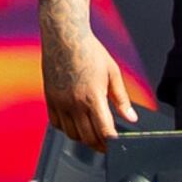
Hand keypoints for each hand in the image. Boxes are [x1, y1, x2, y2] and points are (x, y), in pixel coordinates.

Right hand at [43, 28, 141, 151]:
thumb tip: (131, 117)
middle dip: (100, 145)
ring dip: (83, 138)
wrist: (64, 36)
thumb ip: (122, 99)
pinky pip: (56, 123)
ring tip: (92, 135)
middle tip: (107, 144)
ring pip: (71, 134)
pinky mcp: (50, 98)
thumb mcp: (113, 73)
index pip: (104, 131)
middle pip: (88, 137)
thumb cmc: (89, 50)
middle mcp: (74, 103)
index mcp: (93, 97)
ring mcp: (60, 101)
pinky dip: (66, 129)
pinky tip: (75, 124)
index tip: (116, 144)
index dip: (112, 143)